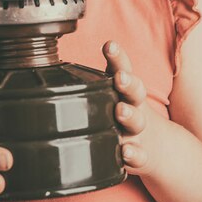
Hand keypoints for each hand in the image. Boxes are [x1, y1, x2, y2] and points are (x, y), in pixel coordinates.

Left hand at [103, 41, 152, 175]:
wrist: (155, 147)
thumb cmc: (123, 113)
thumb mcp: (111, 96)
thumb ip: (90, 84)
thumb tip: (46, 68)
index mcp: (125, 89)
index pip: (122, 68)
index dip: (116, 56)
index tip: (109, 46)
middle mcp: (134, 106)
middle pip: (135, 91)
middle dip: (128, 83)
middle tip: (120, 78)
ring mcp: (138, 131)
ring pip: (137, 121)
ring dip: (130, 115)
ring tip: (121, 111)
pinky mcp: (141, 154)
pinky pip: (139, 156)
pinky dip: (134, 154)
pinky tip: (126, 152)